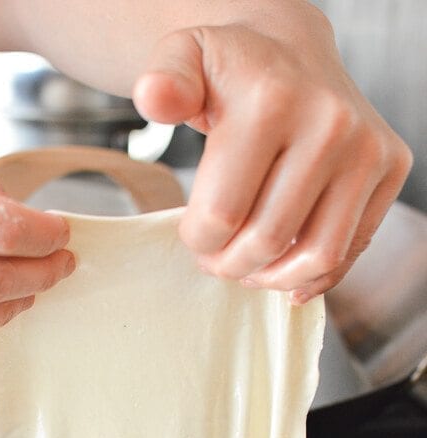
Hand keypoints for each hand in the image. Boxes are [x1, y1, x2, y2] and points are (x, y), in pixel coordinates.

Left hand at [134, 2, 412, 301]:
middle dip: (230, 264)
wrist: (289, 53)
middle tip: (216, 259)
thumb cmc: (232, 71)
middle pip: (267, 241)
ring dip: (272, 278)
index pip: (222, 215)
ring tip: (247, 267)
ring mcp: (366, 149)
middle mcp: (330, 123)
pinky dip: (312, 277)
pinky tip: (282, 273)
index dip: (198, 241)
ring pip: (316, 257)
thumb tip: (155, 97)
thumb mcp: (184, 60)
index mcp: (272, 101)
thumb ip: (164, 80)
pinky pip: (349, 252)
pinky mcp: (390, 169)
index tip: (193, 233)